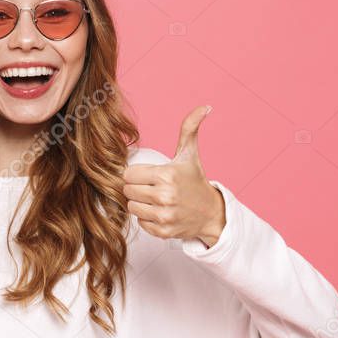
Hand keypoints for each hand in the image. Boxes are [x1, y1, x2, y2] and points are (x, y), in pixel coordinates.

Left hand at [122, 105, 225, 246]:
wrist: (210, 213)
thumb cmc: (195, 181)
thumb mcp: (190, 154)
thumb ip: (190, 128)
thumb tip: (204, 107)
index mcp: (167, 175)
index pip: (128, 174)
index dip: (135, 174)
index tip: (146, 175)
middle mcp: (165, 196)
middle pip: (127, 190)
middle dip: (136, 187)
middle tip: (150, 187)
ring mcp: (164, 216)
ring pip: (131, 206)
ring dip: (139, 203)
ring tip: (154, 199)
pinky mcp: (163, 231)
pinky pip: (139, 222)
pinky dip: (146, 218)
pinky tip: (158, 211)